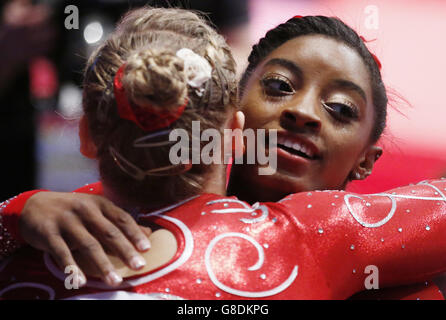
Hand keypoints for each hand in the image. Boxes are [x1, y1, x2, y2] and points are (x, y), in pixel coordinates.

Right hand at [19, 192, 151, 286]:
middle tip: (139, 266)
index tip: (147, 248)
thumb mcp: (96, 212)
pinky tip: (81, 282)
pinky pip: (63, 253)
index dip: (135, 233)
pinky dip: (72, 268)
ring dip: (103, 265)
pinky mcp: (49, 233)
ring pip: (89, 244)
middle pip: (109, 232)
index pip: (122, 218)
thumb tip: (149, 233)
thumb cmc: (72, 212)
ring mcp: (67, 221)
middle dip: (125, 250)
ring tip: (115, 281)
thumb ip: (120, 223)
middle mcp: (85, 210)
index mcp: (100, 204)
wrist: (33, 205)